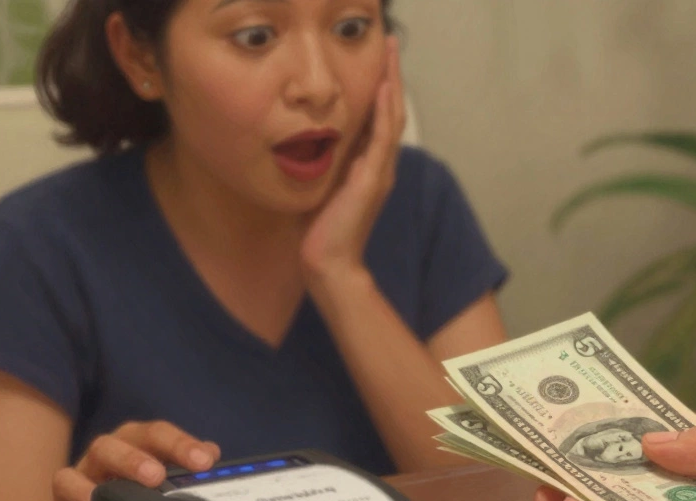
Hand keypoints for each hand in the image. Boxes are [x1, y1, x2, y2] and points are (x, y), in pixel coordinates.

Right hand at [45, 421, 219, 500]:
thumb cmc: (130, 495)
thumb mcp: (160, 484)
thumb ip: (185, 468)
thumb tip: (212, 453)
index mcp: (141, 442)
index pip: (162, 434)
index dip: (183, 444)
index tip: (205, 461)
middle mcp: (117, 447)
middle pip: (134, 436)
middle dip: (154, 449)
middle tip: (163, 474)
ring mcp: (88, 465)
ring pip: (102, 450)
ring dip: (125, 463)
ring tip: (144, 482)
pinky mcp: (63, 491)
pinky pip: (66, 482)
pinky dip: (79, 492)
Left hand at [300, 35, 405, 286]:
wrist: (326, 263)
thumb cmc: (317, 230)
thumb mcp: (317, 185)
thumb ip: (319, 162)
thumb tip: (302, 137)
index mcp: (368, 165)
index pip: (379, 117)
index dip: (381, 86)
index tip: (378, 58)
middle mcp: (379, 165)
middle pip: (391, 110)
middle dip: (391, 75)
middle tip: (392, 43)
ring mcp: (379, 172)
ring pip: (392, 118)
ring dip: (392, 84)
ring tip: (392, 54)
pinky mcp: (371, 181)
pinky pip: (382, 139)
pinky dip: (384, 112)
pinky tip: (383, 88)